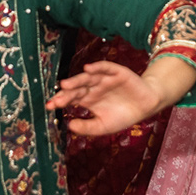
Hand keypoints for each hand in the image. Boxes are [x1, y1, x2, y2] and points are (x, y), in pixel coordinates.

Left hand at [46, 60, 166, 134]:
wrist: (146, 106)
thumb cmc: (123, 116)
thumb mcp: (103, 126)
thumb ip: (87, 127)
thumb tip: (69, 126)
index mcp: (88, 99)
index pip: (71, 98)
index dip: (60, 101)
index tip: (49, 106)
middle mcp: (93, 87)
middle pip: (76, 88)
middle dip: (66, 93)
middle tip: (56, 99)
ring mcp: (104, 79)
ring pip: (88, 78)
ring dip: (76, 80)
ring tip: (65, 84)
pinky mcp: (117, 73)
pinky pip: (105, 67)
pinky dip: (97, 67)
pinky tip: (88, 68)